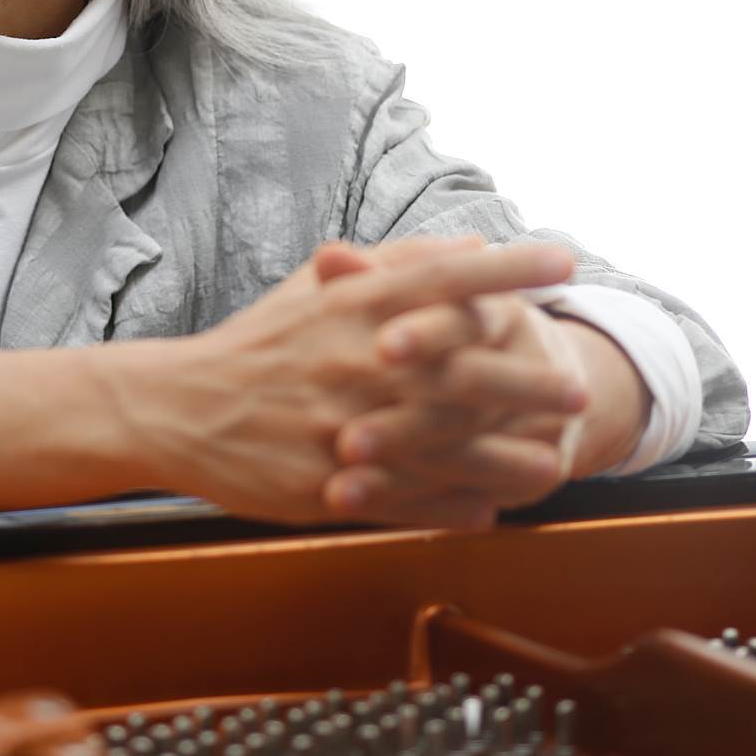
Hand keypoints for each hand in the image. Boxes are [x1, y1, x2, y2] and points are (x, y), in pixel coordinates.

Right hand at [133, 237, 577, 526]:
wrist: (177, 408)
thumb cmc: (256, 345)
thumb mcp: (316, 290)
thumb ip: (396, 265)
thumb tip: (470, 245)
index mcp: (351, 306)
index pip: (443, 277)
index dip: (508, 267)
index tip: (564, 259)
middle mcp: (353, 362)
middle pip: (456, 368)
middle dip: (524, 377)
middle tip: (578, 387)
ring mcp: (340, 426)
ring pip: (439, 445)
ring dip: (503, 456)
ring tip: (554, 462)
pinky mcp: (324, 484)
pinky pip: (401, 499)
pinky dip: (449, 507)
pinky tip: (490, 511)